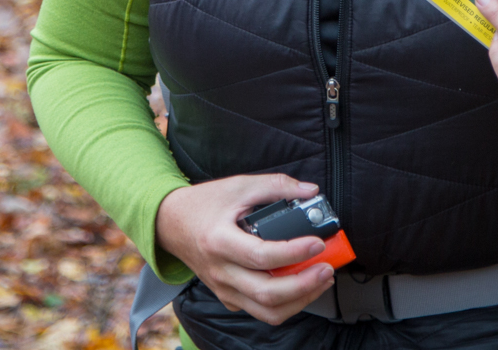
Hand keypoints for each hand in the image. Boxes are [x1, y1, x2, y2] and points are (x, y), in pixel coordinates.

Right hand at [154, 174, 337, 325]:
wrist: (171, 223)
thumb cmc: (205, 204)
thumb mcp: (239, 185)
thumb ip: (276, 186)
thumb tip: (310, 191)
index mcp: (220, 241)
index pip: (261, 256)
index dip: (293, 253)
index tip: (317, 243)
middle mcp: (220, 271)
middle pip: (266, 293)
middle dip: (304, 285)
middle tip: (327, 268)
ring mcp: (223, 288)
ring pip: (266, 311)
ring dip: (300, 300)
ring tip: (320, 279)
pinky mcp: (228, 297)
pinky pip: (259, 311)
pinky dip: (286, 304)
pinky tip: (302, 286)